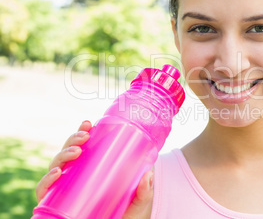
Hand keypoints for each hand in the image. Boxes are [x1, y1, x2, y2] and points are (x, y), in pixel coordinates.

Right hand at [35, 120, 153, 217]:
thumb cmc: (125, 212)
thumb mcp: (137, 200)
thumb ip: (144, 190)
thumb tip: (147, 175)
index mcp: (91, 168)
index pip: (82, 146)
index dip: (81, 132)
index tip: (88, 123)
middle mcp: (75, 176)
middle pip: (67, 152)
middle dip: (72, 140)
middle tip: (84, 137)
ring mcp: (65, 188)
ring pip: (55, 166)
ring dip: (62, 155)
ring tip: (76, 152)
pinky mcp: (57, 204)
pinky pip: (44, 191)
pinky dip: (46, 181)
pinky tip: (56, 173)